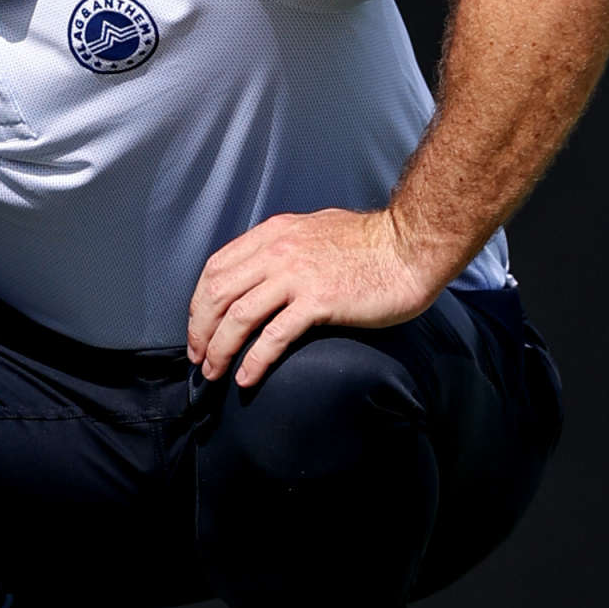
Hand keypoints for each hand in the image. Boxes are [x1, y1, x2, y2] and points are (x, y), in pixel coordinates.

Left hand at [187, 208, 440, 387]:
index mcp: (273, 233)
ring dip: (220, 349)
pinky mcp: (318, 302)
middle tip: (201, 357)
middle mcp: (277, 251)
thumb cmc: (370, 242)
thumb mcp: (314, 229)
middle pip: (217, 293)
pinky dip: (254, 361)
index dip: (199, 303)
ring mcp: (296, 276)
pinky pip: (274, 336)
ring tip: (215, 373)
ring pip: (238, 316)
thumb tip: (264, 268)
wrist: (409, 246)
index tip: (199, 328)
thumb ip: (285, 244)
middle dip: (201, 330)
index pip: (216, 267)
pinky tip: (247, 378)